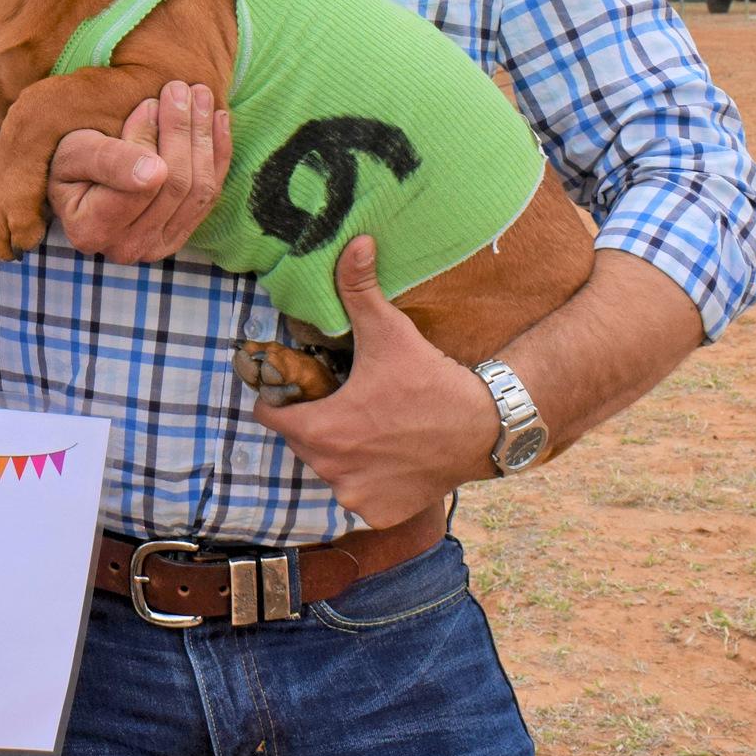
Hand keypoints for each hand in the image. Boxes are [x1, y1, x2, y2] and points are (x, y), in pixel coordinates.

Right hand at [48, 81, 230, 263]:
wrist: (79, 182)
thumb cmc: (70, 163)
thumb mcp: (74, 152)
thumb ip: (107, 159)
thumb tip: (155, 170)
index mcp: (91, 230)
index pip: (139, 185)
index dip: (148, 139)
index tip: (148, 102)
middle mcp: (127, 248)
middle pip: (175, 187)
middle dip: (182, 130)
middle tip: (181, 87)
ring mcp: (158, 246)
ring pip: (199, 190)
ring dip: (203, 136)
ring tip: (200, 94)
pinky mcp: (180, 235)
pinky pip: (211, 196)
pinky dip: (219, 154)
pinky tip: (218, 119)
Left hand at [251, 237, 500, 527]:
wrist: (486, 428)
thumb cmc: (430, 381)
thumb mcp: (389, 332)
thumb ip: (360, 289)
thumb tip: (354, 243)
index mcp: (318, 430)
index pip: (270, 414)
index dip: (284, 397)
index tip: (309, 386)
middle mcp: (329, 470)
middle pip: (301, 441)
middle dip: (317, 422)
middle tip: (349, 402)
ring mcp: (354, 496)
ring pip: (329, 469)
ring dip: (343, 452)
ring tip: (374, 428)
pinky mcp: (379, 513)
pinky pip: (359, 494)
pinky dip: (370, 480)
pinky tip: (392, 457)